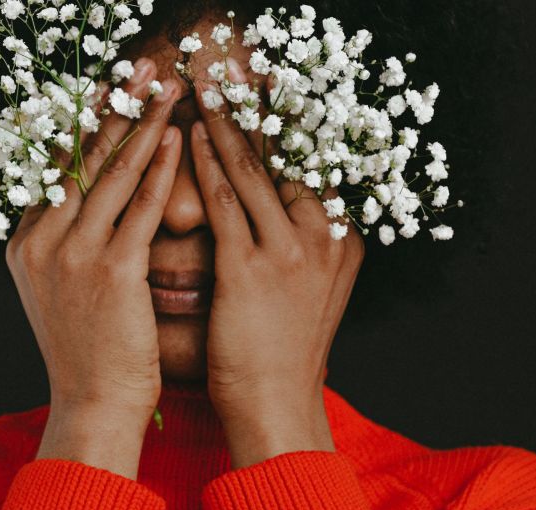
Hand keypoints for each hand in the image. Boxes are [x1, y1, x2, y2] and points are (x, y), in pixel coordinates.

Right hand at [5, 58, 180, 477]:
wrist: (92, 404)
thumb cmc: (88, 353)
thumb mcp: (62, 292)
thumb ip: (66, 247)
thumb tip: (94, 209)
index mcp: (25, 245)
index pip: (55, 171)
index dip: (86, 129)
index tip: (109, 96)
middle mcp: (40, 241)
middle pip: (79, 160)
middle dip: (111, 112)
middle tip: (137, 73)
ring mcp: (72, 254)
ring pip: (111, 174)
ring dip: (141, 126)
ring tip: (162, 91)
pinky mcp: (111, 270)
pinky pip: (141, 208)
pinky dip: (160, 170)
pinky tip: (176, 139)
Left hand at [190, 60, 364, 468]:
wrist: (277, 404)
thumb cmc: (283, 350)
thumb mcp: (308, 290)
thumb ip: (303, 245)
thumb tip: (278, 208)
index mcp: (343, 241)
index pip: (310, 169)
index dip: (282, 130)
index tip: (261, 98)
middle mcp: (326, 238)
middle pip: (285, 160)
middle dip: (253, 116)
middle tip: (229, 80)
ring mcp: (293, 251)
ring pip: (254, 172)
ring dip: (226, 128)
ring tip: (204, 94)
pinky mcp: (253, 269)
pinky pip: (225, 204)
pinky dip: (207, 168)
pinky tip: (192, 140)